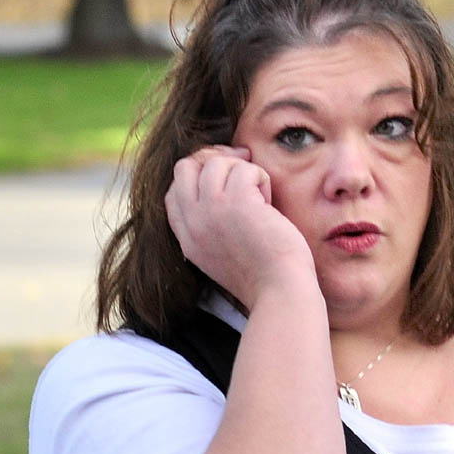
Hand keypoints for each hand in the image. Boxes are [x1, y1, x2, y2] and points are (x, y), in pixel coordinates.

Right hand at [165, 145, 314, 309]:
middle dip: (213, 159)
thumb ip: (212, 229)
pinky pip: (245, 169)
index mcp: (188, 240)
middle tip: (242, 167)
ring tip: (262, 199)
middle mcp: (194, 223)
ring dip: (244, 172)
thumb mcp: (224, 256)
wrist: (281, 293)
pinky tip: (270, 206)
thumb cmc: (266, 278)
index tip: (223, 180)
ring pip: (216, 163)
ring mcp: (211, 210)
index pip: (173, 192)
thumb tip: (221, 188)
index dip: (196, 178)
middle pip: (185, 167)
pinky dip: (261, 179)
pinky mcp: (236, 202)